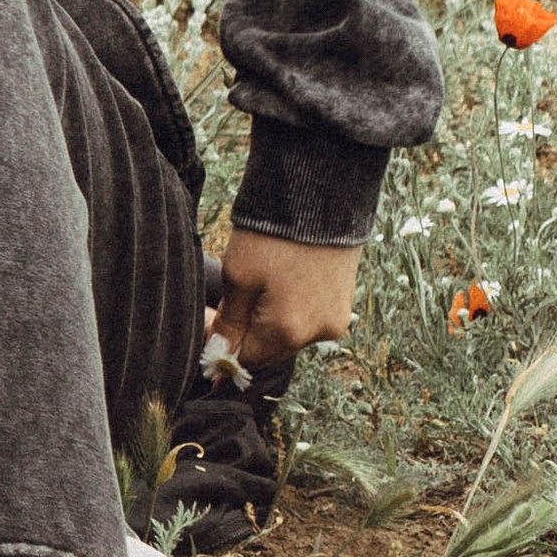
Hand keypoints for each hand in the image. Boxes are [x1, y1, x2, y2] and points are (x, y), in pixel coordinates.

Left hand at [210, 228, 360, 371]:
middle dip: (247, 331)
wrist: (321, 196)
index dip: (224, 344)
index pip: (246, 360)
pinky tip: (282, 279)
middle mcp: (318, 335)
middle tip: (232, 295)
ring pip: (290, 335)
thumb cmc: (273, 235)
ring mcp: (335, 320)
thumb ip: (229, 322)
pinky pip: (309, 319)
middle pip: (270, 350)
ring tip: (261, 280)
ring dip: (270, 320)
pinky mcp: (344, 304)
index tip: (212, 318)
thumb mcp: (237, 275)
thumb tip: (219, 353)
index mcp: (288, 332)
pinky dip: (291, 308)